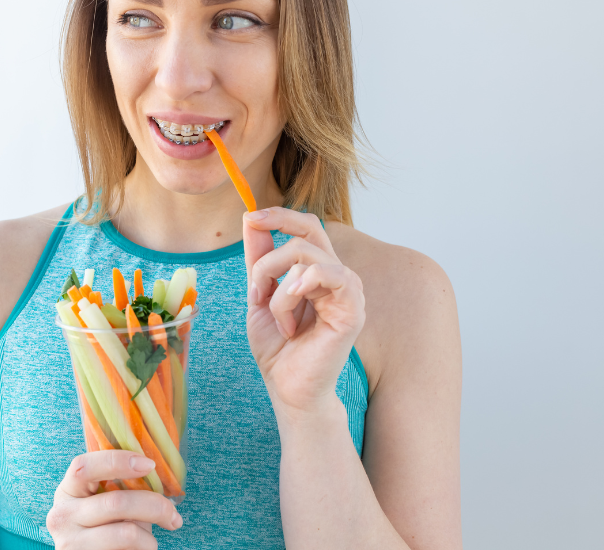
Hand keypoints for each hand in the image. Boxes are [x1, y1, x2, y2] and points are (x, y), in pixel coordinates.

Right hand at [46, 450, 182, 548]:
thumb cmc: (101, 529)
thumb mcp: (101, 504)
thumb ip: (119, 489)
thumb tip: (158, 479)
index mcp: (67, 491)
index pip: (84, 467)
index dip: (117, 461)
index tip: (149, 464)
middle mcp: (62, 516)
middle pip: (116, 503)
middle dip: (155, 506)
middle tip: (174, 516)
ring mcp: (70, 543)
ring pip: (127, 533)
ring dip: (150, 538)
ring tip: (151, 542)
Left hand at [242, 207, 365, 418]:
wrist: (287, 387)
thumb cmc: (278, 347)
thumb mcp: (259, 295)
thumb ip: (258, 258)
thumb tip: (250, 217)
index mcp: (318, 270)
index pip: (308, 225)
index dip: (280, 215)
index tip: (251, 217)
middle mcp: (338, 274)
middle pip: (306, 233)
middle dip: (267, 259)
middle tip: (255, 293)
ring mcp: (349, 289)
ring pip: (304, 257)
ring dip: (277, 289)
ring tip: (278, 320)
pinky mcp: (353, 308)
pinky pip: (326, 274)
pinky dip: (296, 292)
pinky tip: (291, 321)